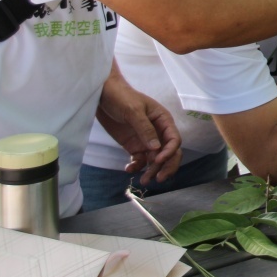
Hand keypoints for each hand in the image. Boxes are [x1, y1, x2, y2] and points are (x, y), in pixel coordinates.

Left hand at [97, 68, 181, 184]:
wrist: (103, 95)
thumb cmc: (121, 97)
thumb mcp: (133, 111)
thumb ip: (145, 129)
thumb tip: (156, 149)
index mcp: (163, 120)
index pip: (174, 139)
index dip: (169, 152)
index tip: (158, 160)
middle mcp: (158, 132)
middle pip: (169, 152)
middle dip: (166, 166)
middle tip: (158, 179)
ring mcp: (146, 140)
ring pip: (155, 159)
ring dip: (151, 171)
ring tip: (143, 181)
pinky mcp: (134, 145)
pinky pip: (140, 160)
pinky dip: (137, 167)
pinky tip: (129, 169)